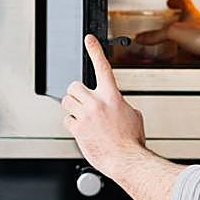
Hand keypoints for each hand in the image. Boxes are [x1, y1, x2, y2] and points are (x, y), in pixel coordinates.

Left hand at [61, 35, 145, 175]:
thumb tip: (114, 105)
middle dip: (76, 94)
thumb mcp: (133, 115)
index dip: (95, 51)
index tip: (88, 39)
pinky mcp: (78, 129)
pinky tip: (83, 131)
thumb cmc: (131, 141)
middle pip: (74, 86)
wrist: (126, 159)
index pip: (102, 67)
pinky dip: (72, 125)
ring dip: (72, 108)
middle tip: (83, 103)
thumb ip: (119, 104)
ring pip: (66, 102)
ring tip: (83, 117)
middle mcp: (97, 103)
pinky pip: (67, 120)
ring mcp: (85, 115)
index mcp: (112, 96)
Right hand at [132, 0, 199, 64]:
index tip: (170, 2)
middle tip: (169, 23)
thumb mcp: (172, 32)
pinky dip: (182, 54)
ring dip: (179, 39)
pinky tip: (177, 58)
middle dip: (177, 21)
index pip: (184, 3)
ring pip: (189, 36)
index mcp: (192, 14)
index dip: (176, 1)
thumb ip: (156, 35)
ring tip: (170, 44)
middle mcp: (199, 24)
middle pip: (187, 19)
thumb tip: (143, 38)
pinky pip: (191, 50)